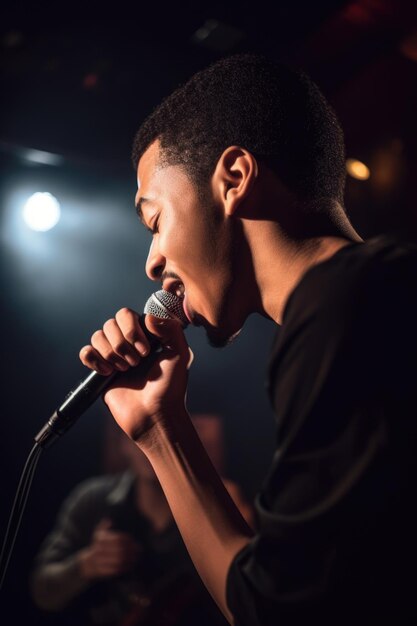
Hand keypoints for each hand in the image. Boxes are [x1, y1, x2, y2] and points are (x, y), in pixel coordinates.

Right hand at [78, 518, 140, 579]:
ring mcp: (100, 561)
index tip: (134, 541)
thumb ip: (103, 526)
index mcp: (100, 540)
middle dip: (131, 550)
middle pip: (120, 550)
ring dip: (130, 559)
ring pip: (119, 560)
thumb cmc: (97, 546)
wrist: (87, 564)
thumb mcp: (98, 535)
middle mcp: (99, 550)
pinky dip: (124, 568)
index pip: (118, 539)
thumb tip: (109, 520)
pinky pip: (115, 570)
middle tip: (139, 549)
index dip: (128, 540)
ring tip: (137, 557)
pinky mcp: (102, 571)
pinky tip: (131, 565)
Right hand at [79, 309, 191, 443]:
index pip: (127, 314)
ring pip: (97, 336)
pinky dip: (93, 360)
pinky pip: (85, 352)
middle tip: (136, 363)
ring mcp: (113, 355)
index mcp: (145, 334)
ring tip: (125, 370)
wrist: (154, 415)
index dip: (132, 330)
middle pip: (110, 324)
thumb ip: (171, 330)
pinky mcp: (100, 370)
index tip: (146, 351)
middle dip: (122, 344)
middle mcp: (127, 341)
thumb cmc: (170, 388)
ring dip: (111, 354)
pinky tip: (107, 372)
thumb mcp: (181, 355)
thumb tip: (148, 316)